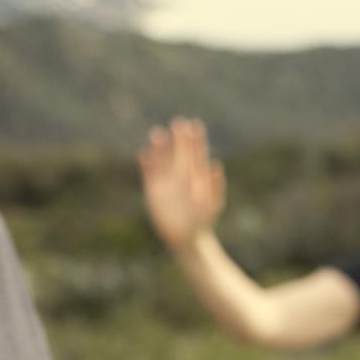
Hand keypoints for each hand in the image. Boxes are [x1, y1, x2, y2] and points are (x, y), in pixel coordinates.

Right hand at [138, 118, 226, 251]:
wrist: (188, 237)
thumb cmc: (203, 220)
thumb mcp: (212, 205)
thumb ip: (215, 186)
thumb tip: (216, 165)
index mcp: (196, 175)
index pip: (196, 153)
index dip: (195, 139)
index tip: (195, 126)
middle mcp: (180, 175)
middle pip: (179, 152)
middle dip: (179, 138)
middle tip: (178, 122)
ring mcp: (166, 181)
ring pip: (162, 159)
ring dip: (159, 147)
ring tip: (157, 133)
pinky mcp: (153, 190)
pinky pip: (148, 173)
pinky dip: (146, 164)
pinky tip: (143, 154)